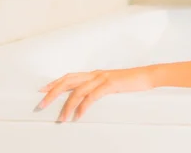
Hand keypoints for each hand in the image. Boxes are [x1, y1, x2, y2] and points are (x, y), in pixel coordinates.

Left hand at [37, 67, 153, 121]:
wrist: (148, 75)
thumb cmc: (132, 81)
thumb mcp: (112, 83)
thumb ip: (99, 88)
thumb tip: (88, 97)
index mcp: (95, 73)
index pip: (69, 76)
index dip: (54, 83)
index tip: (42, 90)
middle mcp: (96, 74)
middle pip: (68, 81)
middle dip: (52, 92)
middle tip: (42, 103)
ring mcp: (103, 78)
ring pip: (77, 90)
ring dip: (67, 105)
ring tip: (62, 117)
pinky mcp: (110, 84)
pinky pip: (92, 96)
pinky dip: (83, 106)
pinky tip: (79, 115)